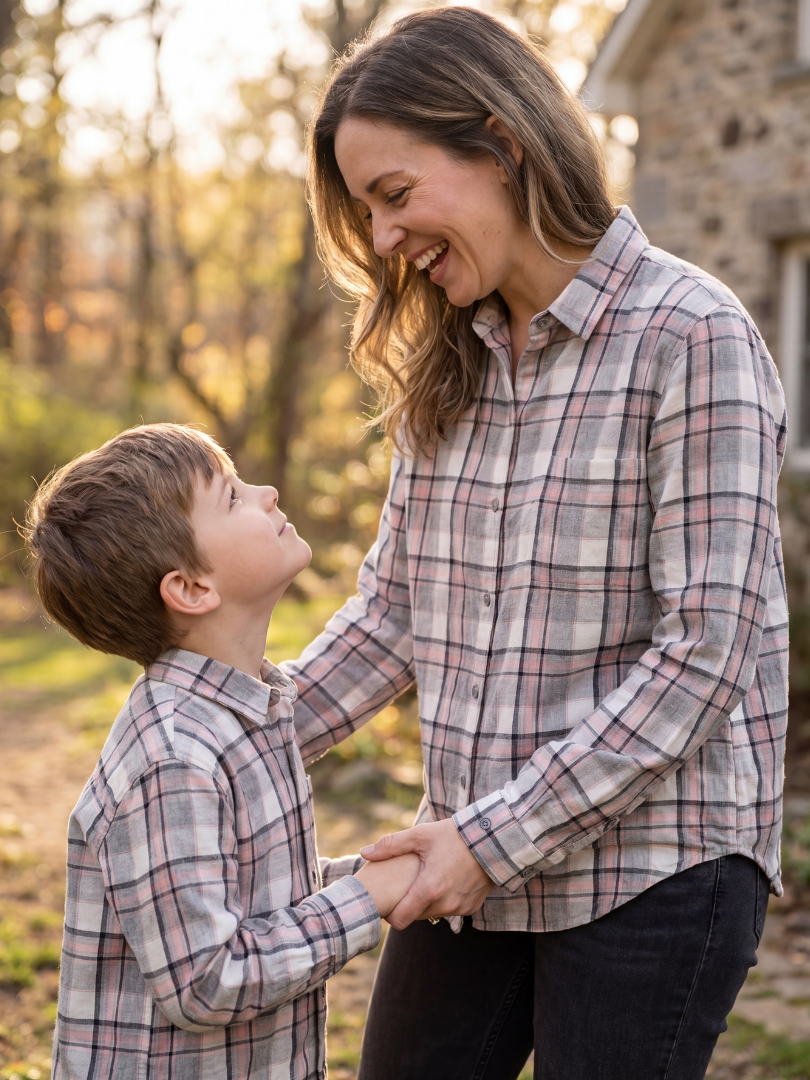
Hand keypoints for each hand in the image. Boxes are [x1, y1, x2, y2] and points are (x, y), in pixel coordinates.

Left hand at [359, 818, 494, 929]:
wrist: (493, 839)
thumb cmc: (453, 835)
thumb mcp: (420, 835)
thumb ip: (390, 845)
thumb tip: (364, 852)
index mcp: (428, 889)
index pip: (400, 920)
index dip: (390, 914)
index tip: (389, 901)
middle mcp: (444, 904)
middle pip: (416, 916)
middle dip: (409, 903)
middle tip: (408, 884)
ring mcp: (460, 908)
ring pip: (434, 913)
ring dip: (428, 902)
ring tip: (428, 879)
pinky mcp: (472, 907)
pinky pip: (451, 910)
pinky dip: (446, 900)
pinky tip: (447, 881)